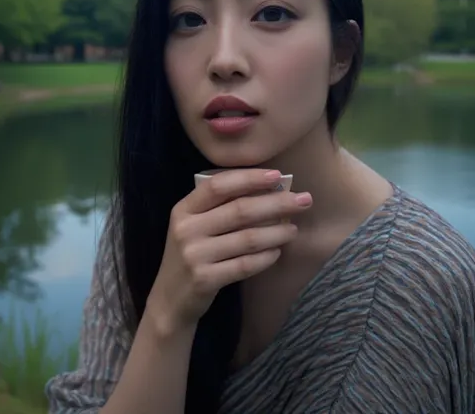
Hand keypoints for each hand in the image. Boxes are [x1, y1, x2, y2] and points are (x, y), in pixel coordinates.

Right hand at [146, 169, 312, 333]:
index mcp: (183, 209)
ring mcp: (194, 255)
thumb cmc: (191, 254)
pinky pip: (245, 265)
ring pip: (247, 238)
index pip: (219, 185)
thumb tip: (269, 189)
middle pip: (239, 210)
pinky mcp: (204, 279)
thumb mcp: (194, 226)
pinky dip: (266, 257)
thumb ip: (220, 208)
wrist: (170, 299)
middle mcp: (186, 229)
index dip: (250, 178)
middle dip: (277, 202)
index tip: (278, 175)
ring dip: (277, 232)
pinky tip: (277, 252)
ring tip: (293, 229)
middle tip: (304, 200)